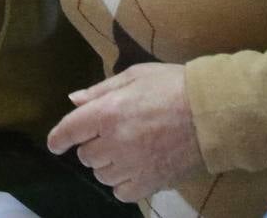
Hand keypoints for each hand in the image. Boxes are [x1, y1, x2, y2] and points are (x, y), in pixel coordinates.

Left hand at [47, 63, 203, 202]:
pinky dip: (122, 183)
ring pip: (102, 174)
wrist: (211, 113)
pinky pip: (121, 192)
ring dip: (107, 164)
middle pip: (86, 155)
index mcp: (107, 112)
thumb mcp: (135, 75)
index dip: (58, 139)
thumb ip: (100, 90)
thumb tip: (74, 100)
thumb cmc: (173, 86)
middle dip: (92, 144)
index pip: (69, 130)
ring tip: (125, 150)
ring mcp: (132, 166)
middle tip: (111, 133)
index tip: (55, 144)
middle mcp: (114, 142)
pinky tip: (133, 170)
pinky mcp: (150, 183)